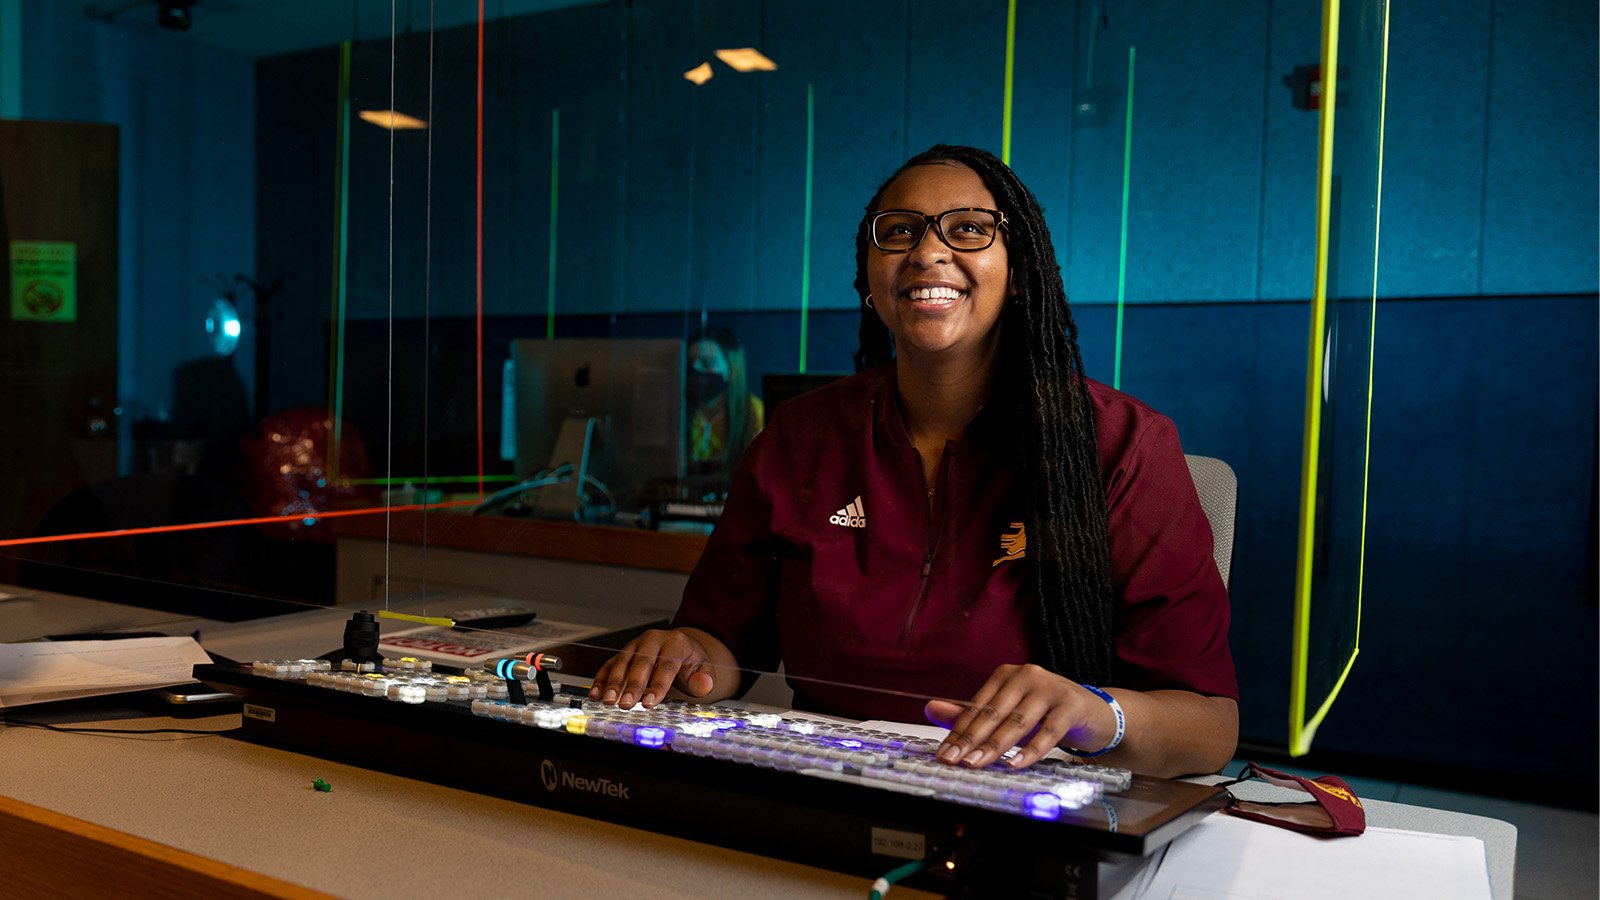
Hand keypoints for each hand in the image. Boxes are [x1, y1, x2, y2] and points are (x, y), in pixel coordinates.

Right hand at [587, 628, 719, 708]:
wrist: (681, 650)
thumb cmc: (691, 663)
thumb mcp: (704, 670)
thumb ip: (704, 679)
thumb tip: (703, 684)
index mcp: (676, 642)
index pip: (666, 665)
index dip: (657, 685)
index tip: (649, 703)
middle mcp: (654, 640)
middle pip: (642, 662)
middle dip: (632, 685)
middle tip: (626, 704)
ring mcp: (636, 644)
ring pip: (623, 662)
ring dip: (614, 682)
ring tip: (609, 700)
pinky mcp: (624, 653)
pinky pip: (610, 664)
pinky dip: (602, 679)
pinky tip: (596, 693)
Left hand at [924, 664, 1116, 768]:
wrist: (1095, 713)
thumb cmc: (1048, 712)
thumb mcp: (1009, 713)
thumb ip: (972, 714)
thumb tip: (931, 709)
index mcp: (1007, 675)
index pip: (977, 706)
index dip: (958, 732)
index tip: (944, 753)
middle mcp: (1026, 675)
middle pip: (994, 713)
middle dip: (971, 740)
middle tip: (954, 761)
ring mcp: (1050, 688)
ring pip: (1017, 722)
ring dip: (995, 746)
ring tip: (977, 764)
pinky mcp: (1071, 704)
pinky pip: (1048, 731)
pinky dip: (1031, 750)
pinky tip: (1016, 764)